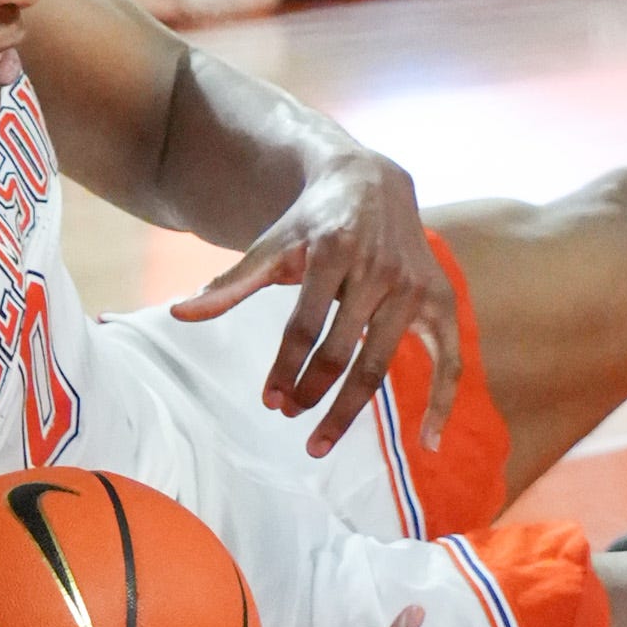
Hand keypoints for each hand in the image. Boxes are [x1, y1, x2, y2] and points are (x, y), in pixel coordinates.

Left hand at [168, 151, 459, 456]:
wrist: (372, 184)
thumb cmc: (312, 223)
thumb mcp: (272, 244)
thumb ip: (230, 283)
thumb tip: (177, 313)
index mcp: (333, 252)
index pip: (304, 325)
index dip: (285, 367)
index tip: (268, 401)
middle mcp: (379, 269)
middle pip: (342, 351)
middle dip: (312, 393)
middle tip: (288, 419)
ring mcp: (414, 287)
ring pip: (381, 363)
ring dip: (350, 409)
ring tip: (318, 442)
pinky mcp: (441, 300)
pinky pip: (449, 359)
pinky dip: (442, 402)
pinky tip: (427, 442)